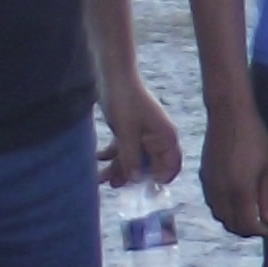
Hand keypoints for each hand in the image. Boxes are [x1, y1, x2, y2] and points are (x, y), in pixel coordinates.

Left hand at [98, 75, 183, 194]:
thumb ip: (131, 158)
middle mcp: (158, 138)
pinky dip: (112, 155)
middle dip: (131, 177)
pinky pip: (125, 149)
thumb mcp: (126, 132)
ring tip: (100, 178)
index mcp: (166, 138)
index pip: (170, 166)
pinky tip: (97, 159)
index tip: (140, 191)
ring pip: (134, 158)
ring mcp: (144, 135)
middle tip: (113, 186)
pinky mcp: (131, 131)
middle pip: (149, 165)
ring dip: (118, 168)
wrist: (114, 75)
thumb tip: (135, 180)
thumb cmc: (125, 101)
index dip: (158, 180)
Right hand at [201, 92, 267, 238]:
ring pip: (219, 215)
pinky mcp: (204, 176)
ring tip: (249, 215)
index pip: (247, 224)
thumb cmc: (256, 138)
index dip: (259, 230)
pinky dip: (223, 209)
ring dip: (233, 220)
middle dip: (246, 229)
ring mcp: (210, 184)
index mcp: (240, 190)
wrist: (229, 115)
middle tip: (260, 225)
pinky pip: (212, 202)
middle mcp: (221, 191)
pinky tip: (235, 202)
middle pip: (230, 224)